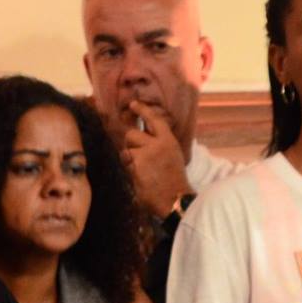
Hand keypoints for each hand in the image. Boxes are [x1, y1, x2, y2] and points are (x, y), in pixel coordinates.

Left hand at [120, 99, 188, 218]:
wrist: (175, 199)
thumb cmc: (174, 181)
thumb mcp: (172, 156)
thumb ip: (159, 144)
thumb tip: (142, 138)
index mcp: (169, 141)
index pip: (154, 120)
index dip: (142, 110)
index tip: (133, 104)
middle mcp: (157, 144)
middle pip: (131, 135)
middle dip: (130, 144)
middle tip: (136, 155)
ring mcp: (145, 155)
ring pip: (126, 151)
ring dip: (130, 160)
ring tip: (143, 172)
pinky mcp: (136, 166)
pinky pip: (126, 165)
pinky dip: (130, 171)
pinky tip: (141, 179)